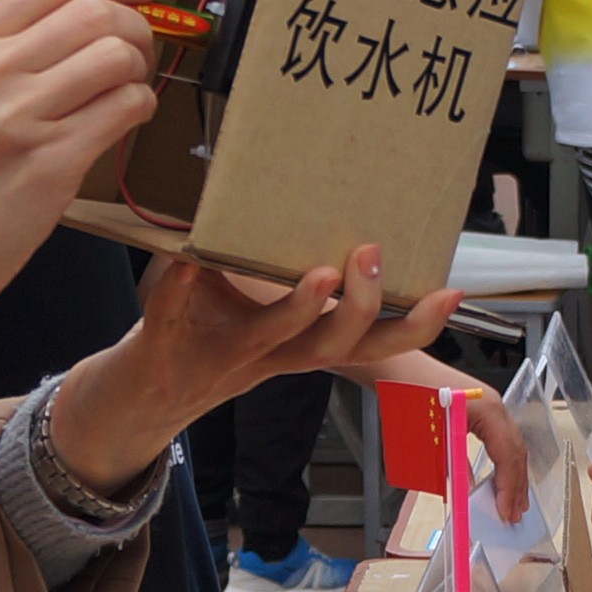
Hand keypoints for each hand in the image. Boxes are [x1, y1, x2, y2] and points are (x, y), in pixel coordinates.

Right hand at [0, 0, 162, 348]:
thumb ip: (7, 44)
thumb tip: (90, 5)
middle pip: (96, 10)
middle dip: (137, 25)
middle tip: (140, 52)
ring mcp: (17, 115)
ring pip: (118, 55)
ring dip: (140, 70)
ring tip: (126, 91)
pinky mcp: (50, 160)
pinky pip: (126, 107)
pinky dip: (140, 108)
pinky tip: (122, 122)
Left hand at [44, 246, 457, 493]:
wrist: (142, 396)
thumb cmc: (208, 340)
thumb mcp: (258, 314)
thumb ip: (283, 270)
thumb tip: (316, 195)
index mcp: (297, 347)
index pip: (369, 343)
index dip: (414, 325)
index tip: (449, 292)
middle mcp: (269, 356)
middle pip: (335, 346)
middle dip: (364, 307)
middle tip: (371, 256)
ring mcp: (219, 355)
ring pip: (272, 341)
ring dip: (299, 309)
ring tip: (319, 273)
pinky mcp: (164, 346)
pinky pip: (174, 316)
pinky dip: (178, 288)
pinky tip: (188, 259)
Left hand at [342, 354, 529, 523]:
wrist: (397, 369)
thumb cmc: (409, 395)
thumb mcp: (430, 439)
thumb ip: (453, 468)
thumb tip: (467, 496)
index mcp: (488, 410)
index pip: (508, 455)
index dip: (508, 487)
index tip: (506, 512)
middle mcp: (495, 406)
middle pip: (515, 452)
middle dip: (516, 486)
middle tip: (513, 515)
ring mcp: (490, 405)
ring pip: (510, 446)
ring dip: (512, 475)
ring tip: (514, 503)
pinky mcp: (480, 408)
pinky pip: (499, 438)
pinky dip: (502, 461)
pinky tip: (499, 478)